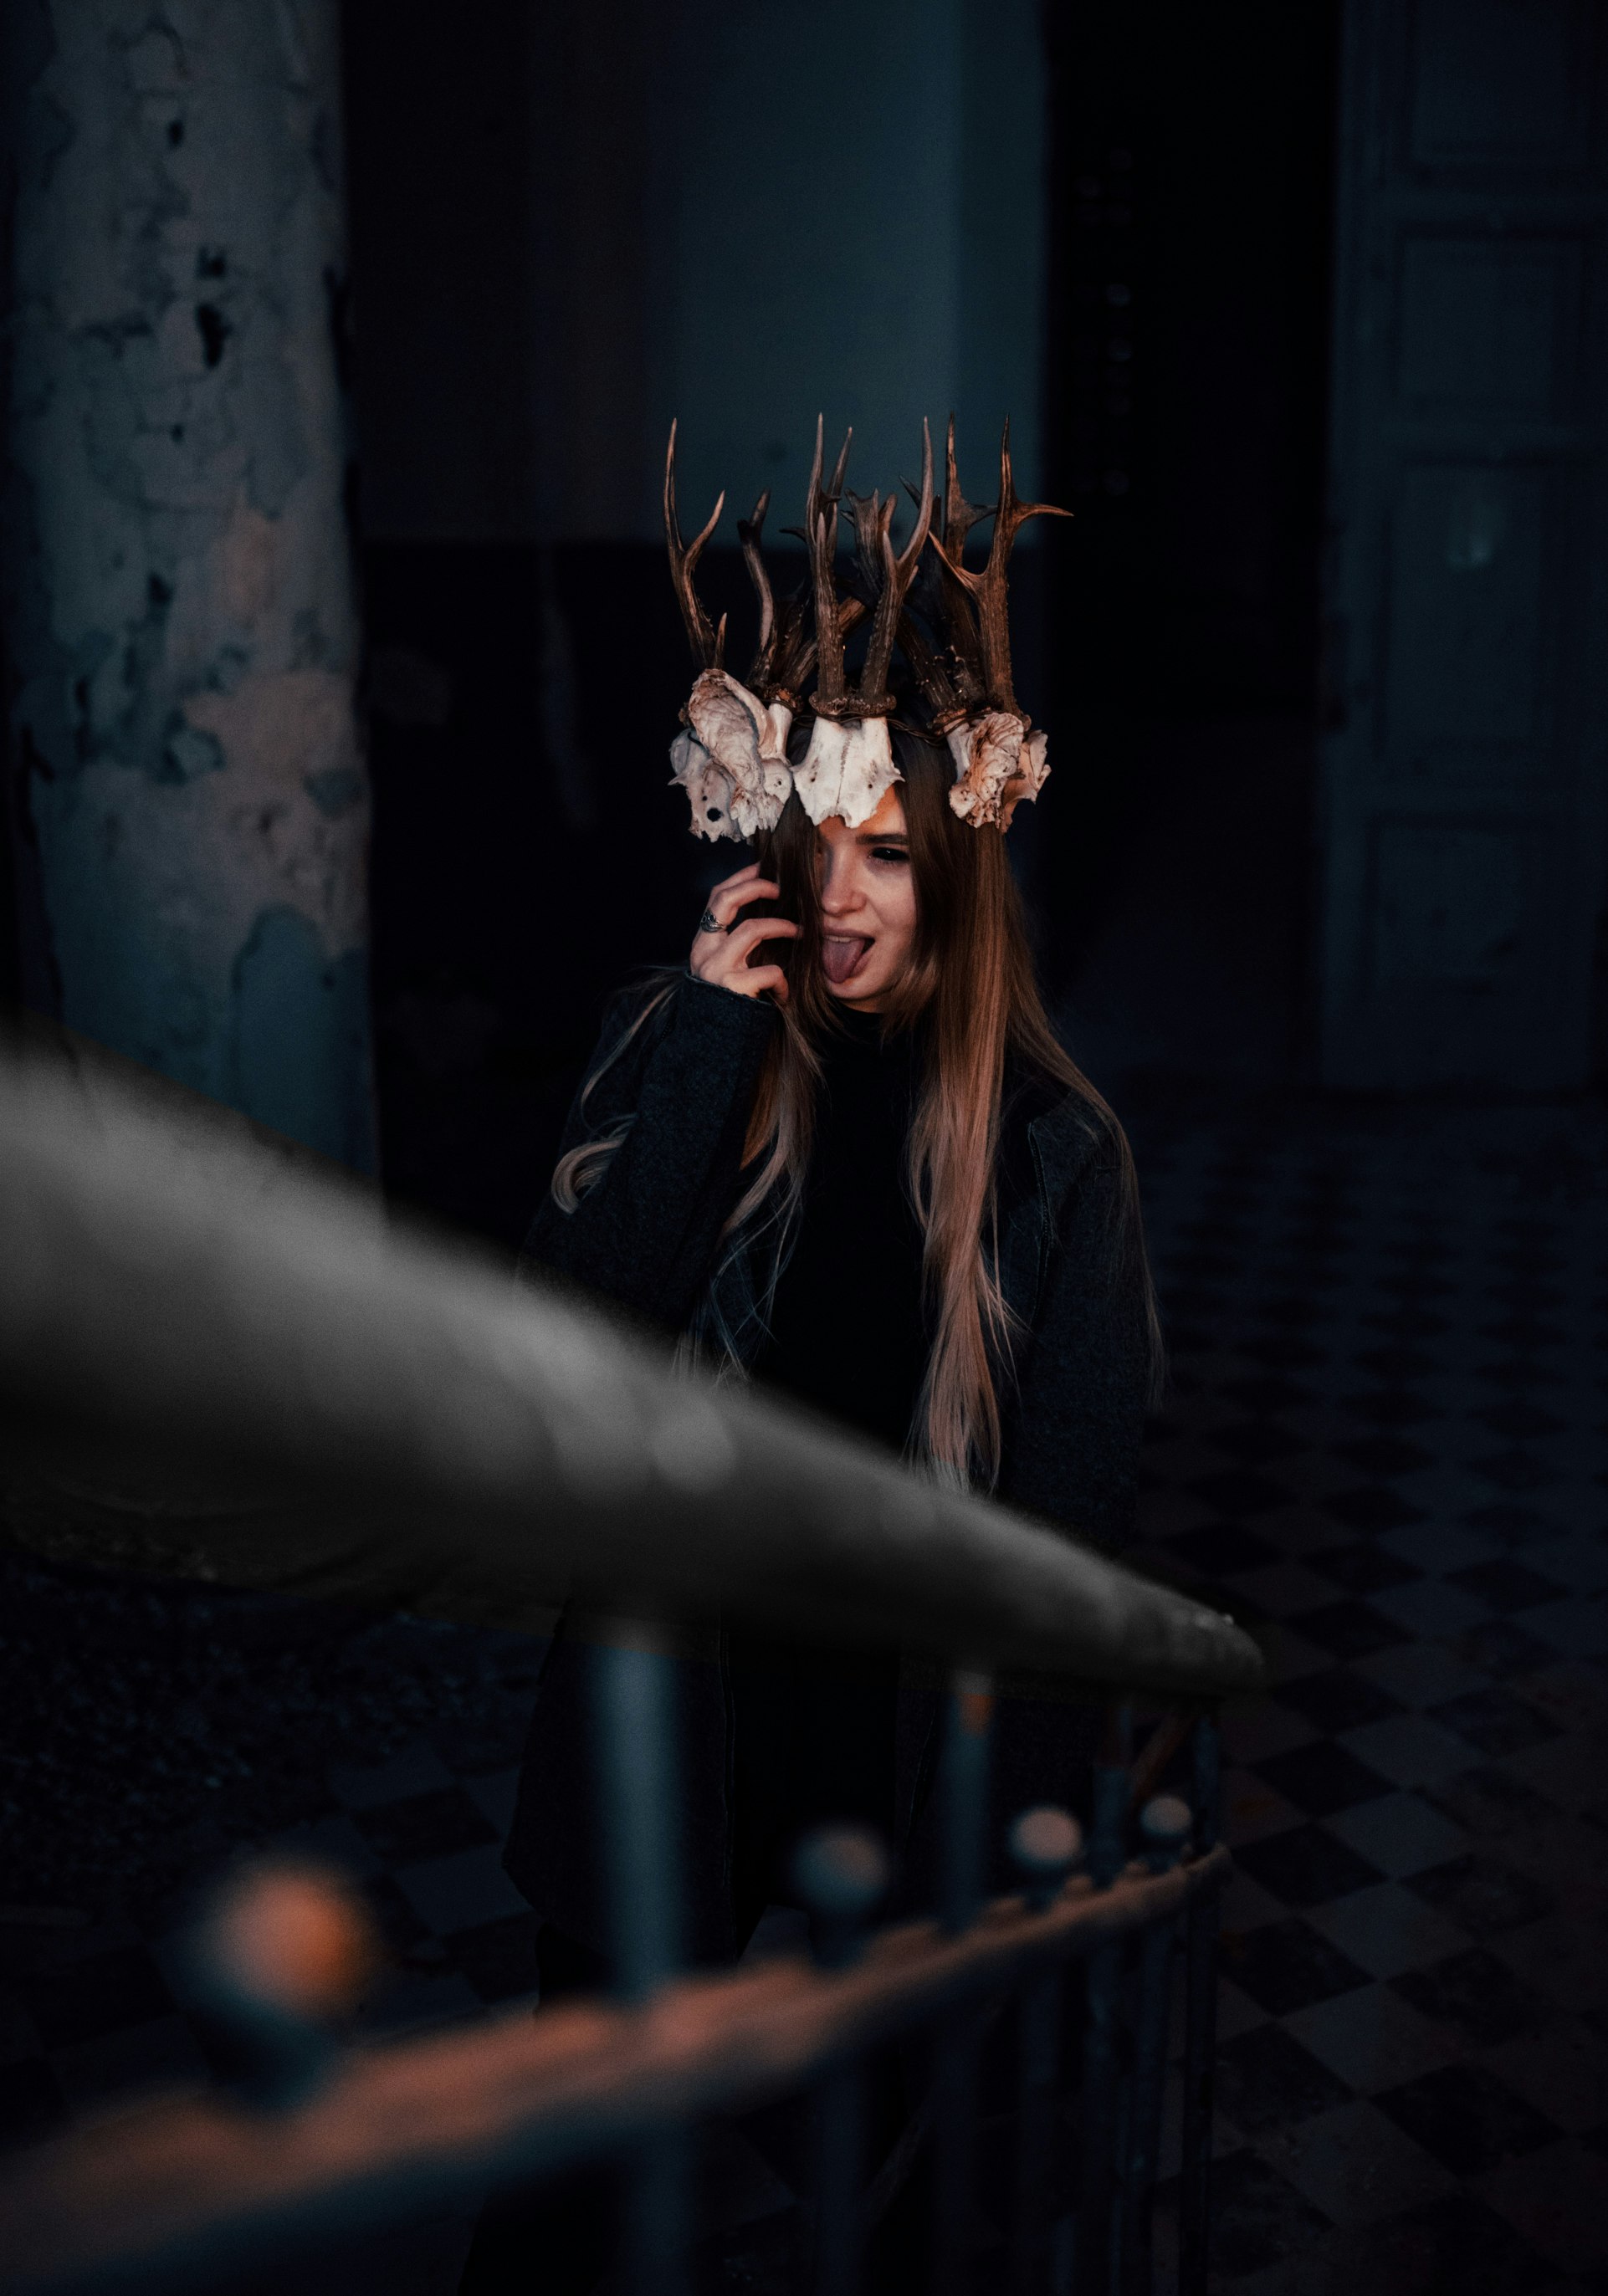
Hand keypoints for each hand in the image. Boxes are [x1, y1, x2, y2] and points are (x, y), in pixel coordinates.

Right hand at [689, 862, 798, 1003]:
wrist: (713, 1048)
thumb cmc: (728, 1005)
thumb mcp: (726, 969)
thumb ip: (737, 945)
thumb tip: (769, 913)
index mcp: (702, 943)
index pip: (717, 897)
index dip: (741, 877)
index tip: (765, 867)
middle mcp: (703, 951)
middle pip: (726, 900)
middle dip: (756, 886)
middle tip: (782, 888)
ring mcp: (716, 968)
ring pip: (752, 929)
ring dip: (782, 927)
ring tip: (800, 933)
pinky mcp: (733, 988)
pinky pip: (769, 971)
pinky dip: (783, 982)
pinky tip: (784, 996)